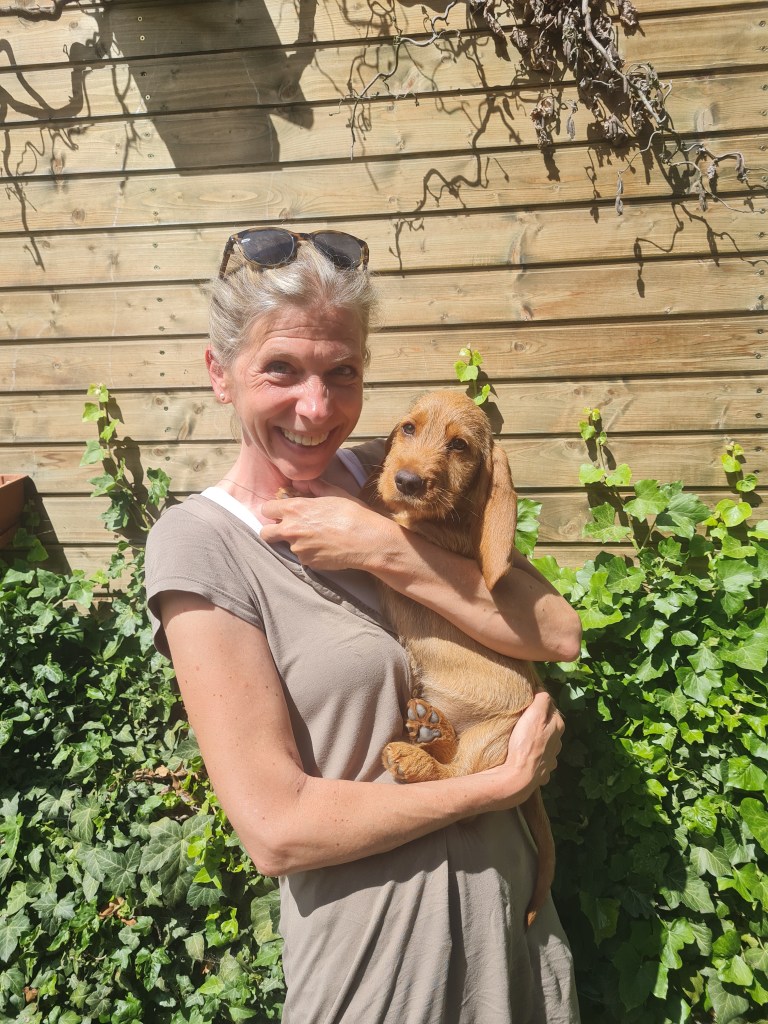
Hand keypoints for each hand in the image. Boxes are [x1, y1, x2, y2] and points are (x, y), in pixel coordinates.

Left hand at [260, 479, 389, 570]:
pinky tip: (326, 548)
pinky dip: (310, 553)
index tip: (281, 512)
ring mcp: (298, 548)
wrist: (367, 541)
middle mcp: (291, 529)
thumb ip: (313, 487)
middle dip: (272, 531)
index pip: (266, 509)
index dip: (273, 510)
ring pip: (287, 546)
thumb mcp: (334, 493)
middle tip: (287, 529)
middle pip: (265, 534)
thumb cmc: (353, 513)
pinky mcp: (307, 562)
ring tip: (318, 538)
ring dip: (297, 542)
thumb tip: (299, 483)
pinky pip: (303, 557)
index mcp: (295, 509)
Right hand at [497, 692, 562, 798]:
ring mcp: (551, 760)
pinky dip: (535, 757)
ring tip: (524, 739)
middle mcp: (558, 743)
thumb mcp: (534, 714)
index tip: (528, 705)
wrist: (519, 776)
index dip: (540, 705)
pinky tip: (527, 756)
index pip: (552, 708)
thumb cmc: (525, 743)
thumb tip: (543, 690)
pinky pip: (540, 760)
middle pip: (549, 727)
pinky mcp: (543, 772)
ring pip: (546, 744)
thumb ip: (542, 700)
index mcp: (558, 727)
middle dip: (540, 723)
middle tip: (524, 720)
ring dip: (539, 741)